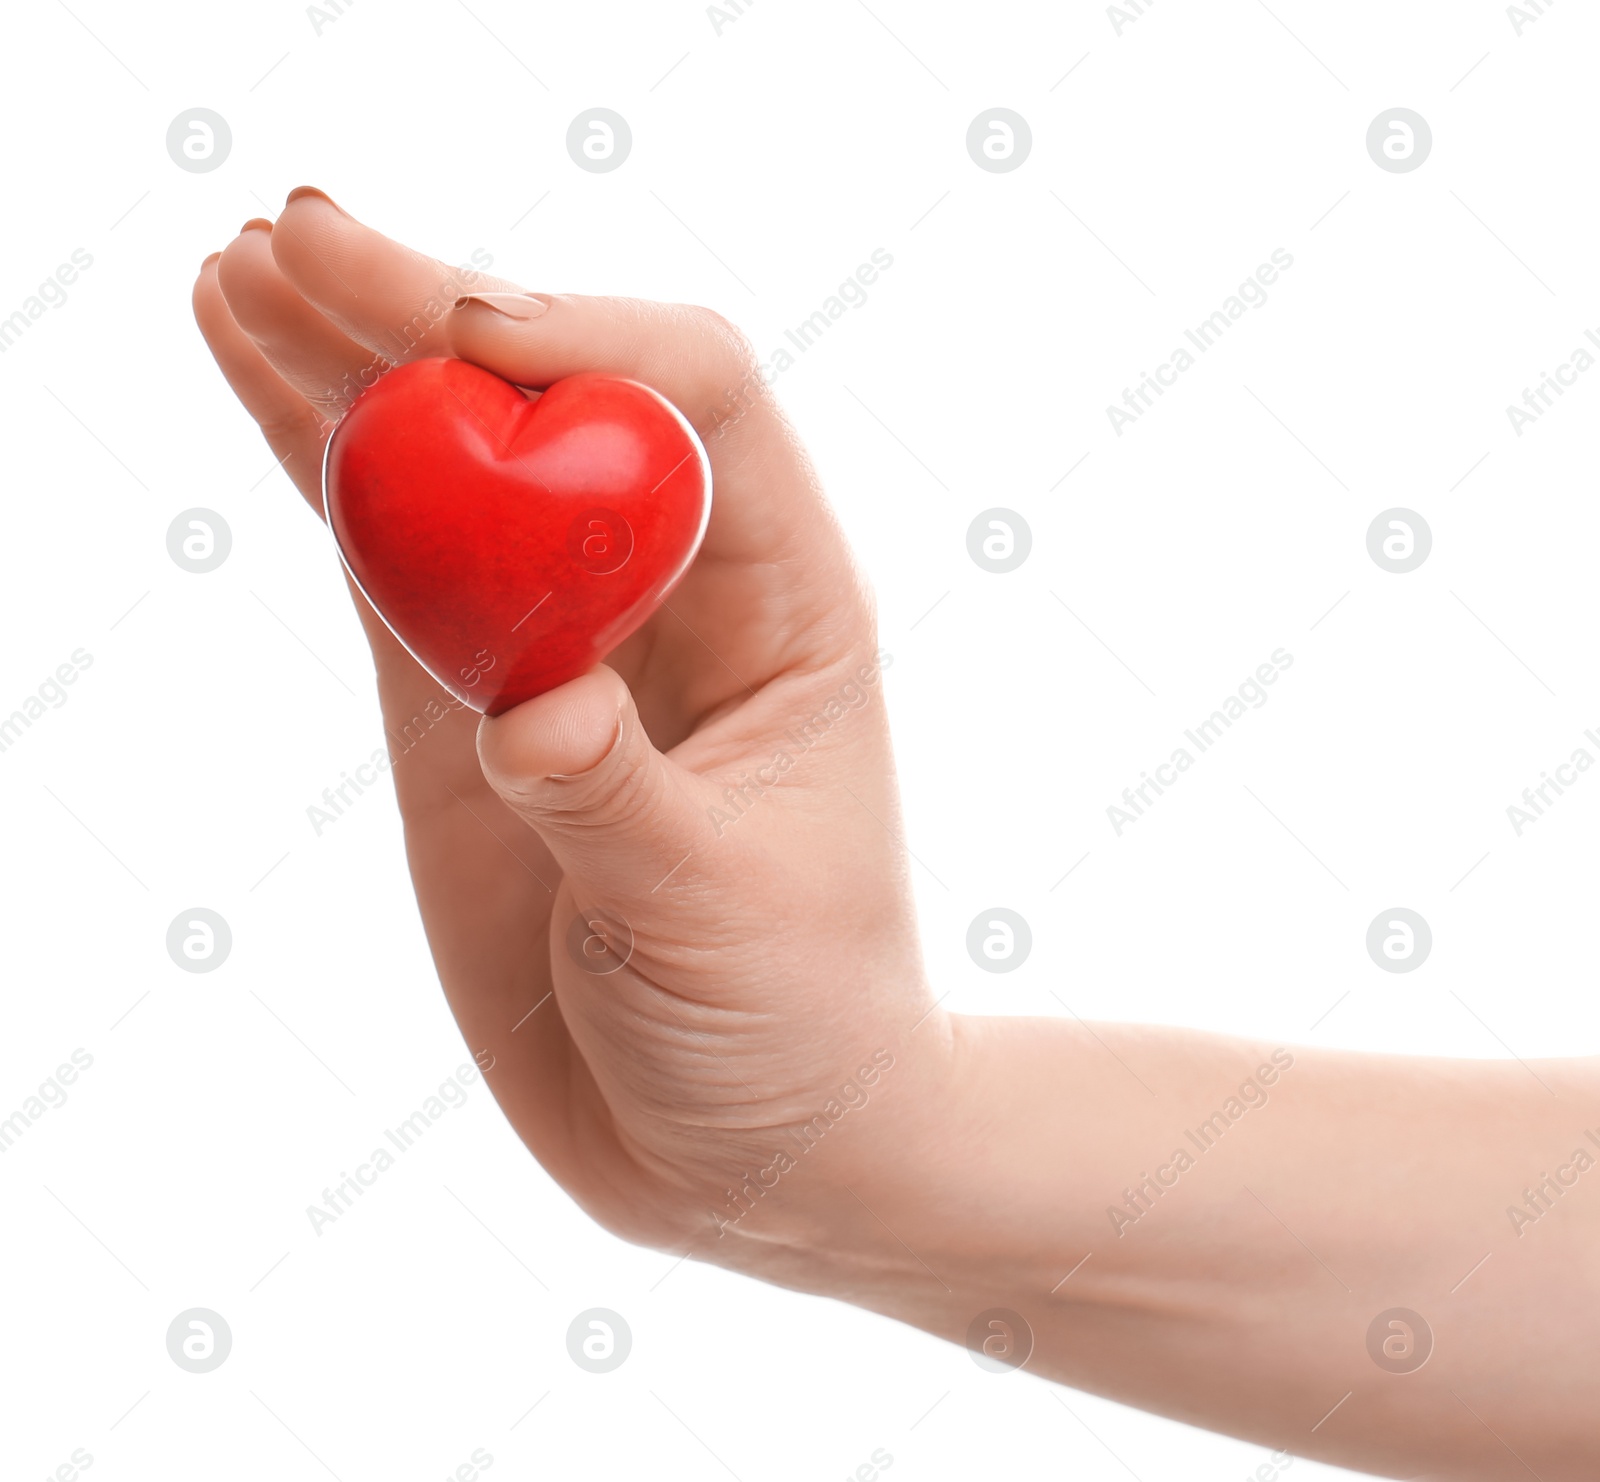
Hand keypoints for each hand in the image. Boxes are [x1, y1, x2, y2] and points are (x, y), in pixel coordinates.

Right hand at [193, 188, 948, 1274]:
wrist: (740, 1135)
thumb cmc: (790, 1027)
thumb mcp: (721, 923)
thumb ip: (624, 804)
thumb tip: (534, 709)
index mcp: (785, 604)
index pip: (696, 402)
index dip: (578, 343)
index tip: (454, 339)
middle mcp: (671, 588)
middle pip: (552, 397)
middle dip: (430, 313)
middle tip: (296, 236)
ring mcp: (556, 636)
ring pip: (449, 459)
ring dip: (350, 359)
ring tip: (244, 270)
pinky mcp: (467, 700)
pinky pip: (384, 558)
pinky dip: (315, 464)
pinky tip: (253, 371)